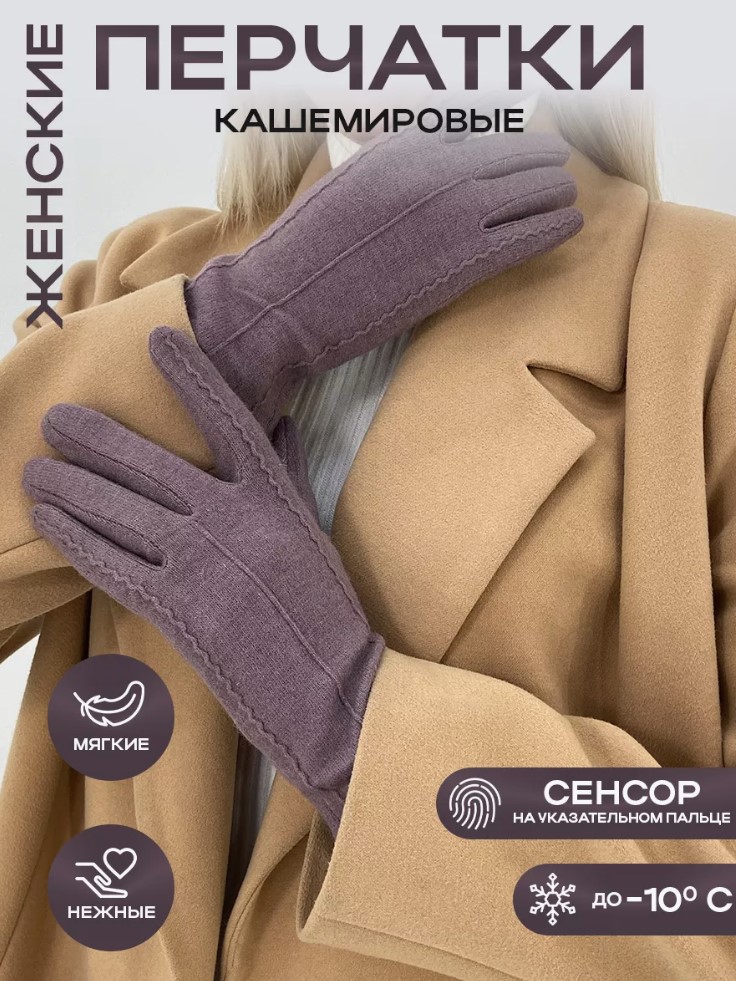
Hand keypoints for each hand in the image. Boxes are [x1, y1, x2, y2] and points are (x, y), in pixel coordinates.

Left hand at [24, 328, 382, 834]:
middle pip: (154, 465)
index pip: (228, 420)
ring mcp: (205, 562)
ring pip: (123, 513)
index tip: (158, 341)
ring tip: (34, 470)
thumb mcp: (313, 534)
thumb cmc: (328, 614)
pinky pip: (116, 566)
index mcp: (274, 496)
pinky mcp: (181, 608)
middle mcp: (235, 518)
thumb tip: (279, 424)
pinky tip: (52, 522)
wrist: (336, 689)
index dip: (192, 378)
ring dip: (73, 490)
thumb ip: (289, 475)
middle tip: (55, 419)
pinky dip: (79, 542)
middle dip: (97, 440)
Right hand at [186, 128, 582, 431]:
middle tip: (556, 165)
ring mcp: (452, 210)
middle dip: (537, 159)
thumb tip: (391, 151)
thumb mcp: (337, 187)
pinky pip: (527, 232)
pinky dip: (554, 225)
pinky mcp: (462, 258)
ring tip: (567, 193)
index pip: (471, 129)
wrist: (285, 302)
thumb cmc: (302, 256)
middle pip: (507, 152)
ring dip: (553, 189)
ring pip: (526, 187)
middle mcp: (432, 167)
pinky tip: (571, 222)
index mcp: (399, 145)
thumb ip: (374, 163)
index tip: (517, 146)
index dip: (500, 139)